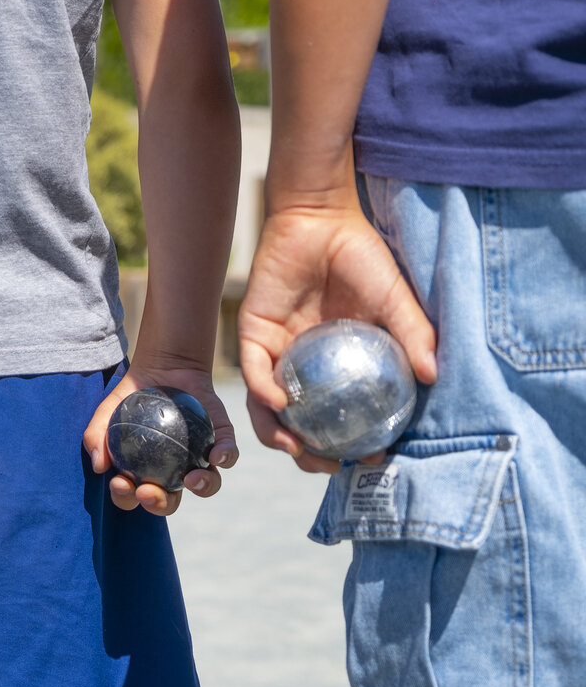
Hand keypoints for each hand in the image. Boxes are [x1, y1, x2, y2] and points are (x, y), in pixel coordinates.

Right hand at [83, 363, 237, 515]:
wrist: (163, 365)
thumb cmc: (132, 395)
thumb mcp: (107, 411)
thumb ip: (96, 436)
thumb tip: (99, 466)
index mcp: (145, 474)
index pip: (133, 495)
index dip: (126, 497)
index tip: (121, 482)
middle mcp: (174, 473)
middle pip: (170, 501)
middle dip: (160, 504)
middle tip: (150, 491)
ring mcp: (200, 459)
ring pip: (207, 484)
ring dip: (202, 488)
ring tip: (191, 479)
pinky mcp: (222, 441)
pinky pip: (228, 454)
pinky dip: (225, 457)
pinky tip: (216, 455)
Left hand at [238, 203, 436, 473]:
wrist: (320, 219)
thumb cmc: (361, 257)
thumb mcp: (395, 300)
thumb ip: (412, 336)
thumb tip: (433, 377)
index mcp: (338, 368)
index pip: (340, 418)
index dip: (352, 445)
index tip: (372, 460)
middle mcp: (305, 368)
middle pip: (299, 425)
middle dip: (308, 455)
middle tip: (326, 466)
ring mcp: (278, 353)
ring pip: (268, 409)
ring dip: (278, 436)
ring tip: (297, 450)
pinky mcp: (254, 334)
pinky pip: (255, 372)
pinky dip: (264, 392)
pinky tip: (281, 404)